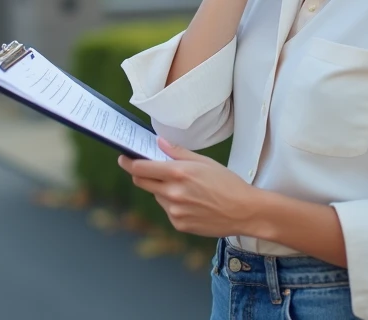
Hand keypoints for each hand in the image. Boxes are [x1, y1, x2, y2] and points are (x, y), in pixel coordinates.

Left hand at [118, 138, 257, 237]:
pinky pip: (168, 211)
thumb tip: (159, 143)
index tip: (123, 158)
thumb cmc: (227, 183)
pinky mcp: (179, 225)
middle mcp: (173, 193)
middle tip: (147, 169)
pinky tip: (192, 202)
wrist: (244, 211)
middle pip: (142, 183)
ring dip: (162, 190)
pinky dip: (173, 204)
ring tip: (186, 188)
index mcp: (178, 174)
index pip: (141, 169)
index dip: (128, 163)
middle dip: (141, 175)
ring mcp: (175, 211)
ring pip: (157, 197)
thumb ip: (178, 152)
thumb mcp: (204, 162)